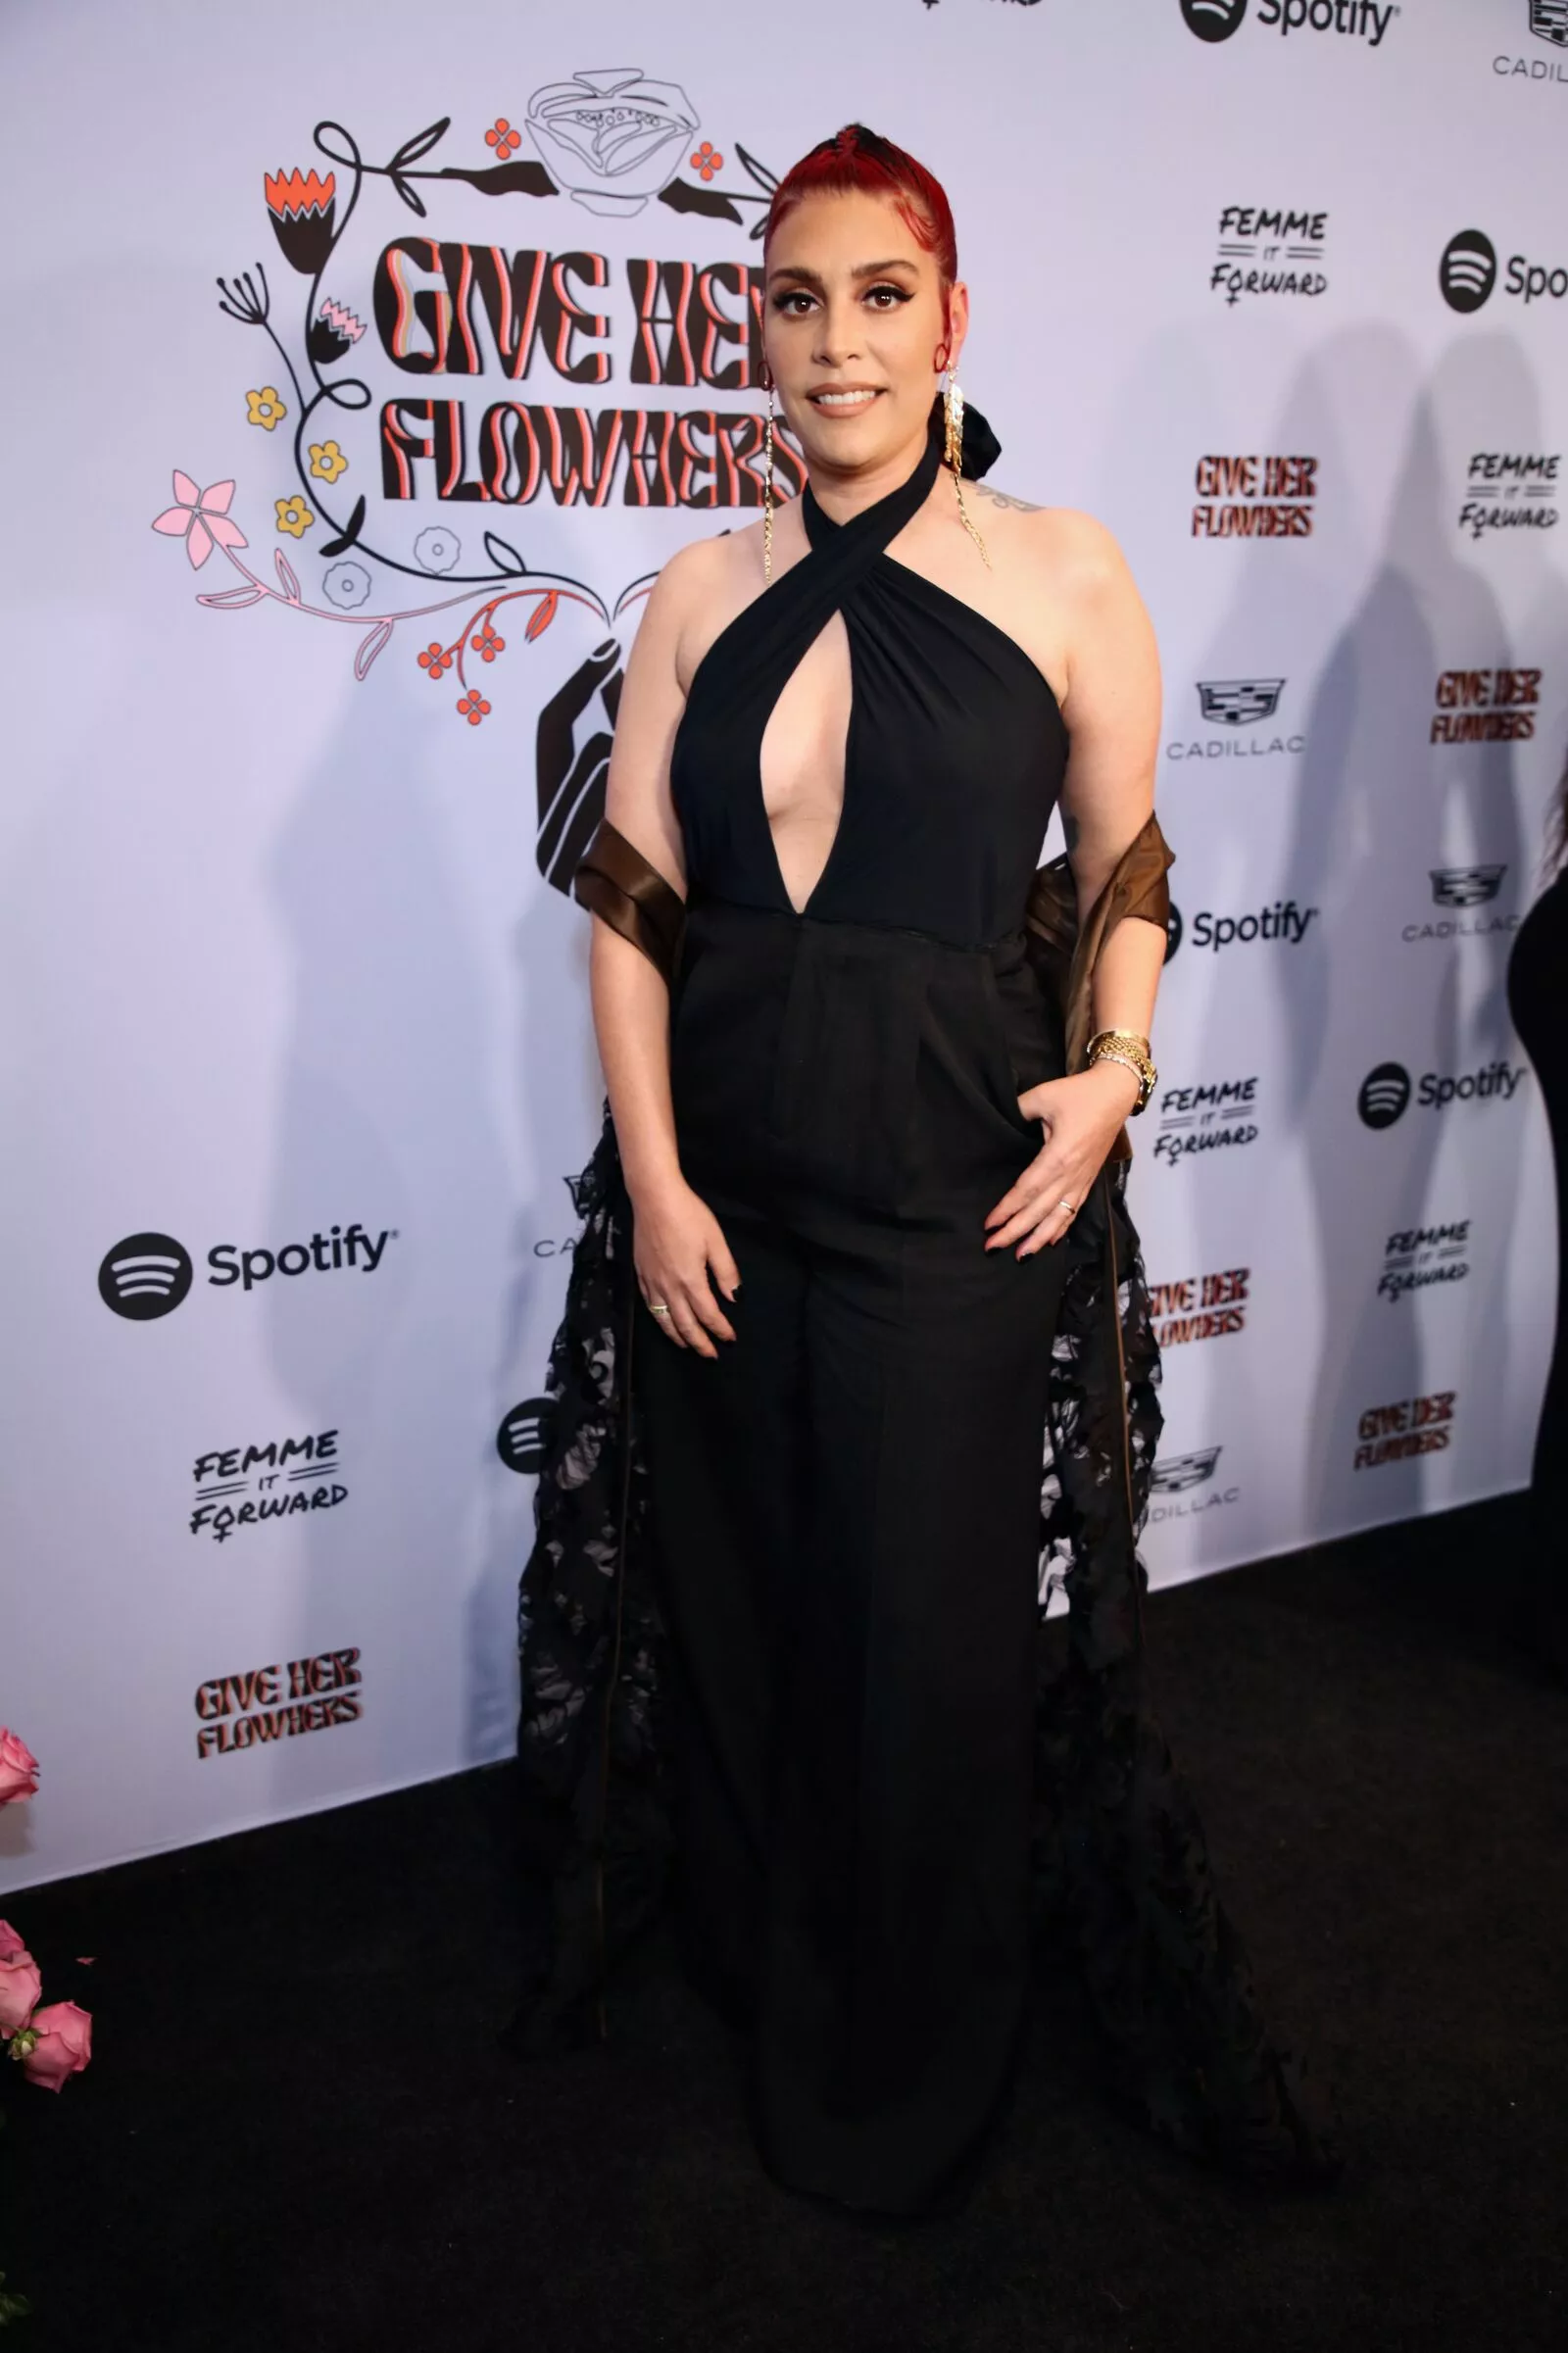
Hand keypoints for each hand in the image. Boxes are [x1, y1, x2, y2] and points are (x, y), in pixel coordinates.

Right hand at [630, 1172, 739, 1356]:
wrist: (653, 1197)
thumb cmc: (688, 1215)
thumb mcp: (715, 1241)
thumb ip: (726, 1272)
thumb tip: (734, 1298)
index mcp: (690, 1280)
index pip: (708, 1314)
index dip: (720, 1329)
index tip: (730, 1339)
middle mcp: (669, 1287)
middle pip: (685, 1324)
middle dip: (699, 1343)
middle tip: (711, 1355)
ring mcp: (651, 1282)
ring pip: (664, 1320)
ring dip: (677, 1337)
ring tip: (688, 1346)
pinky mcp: (640, 1274)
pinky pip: (649, 1305)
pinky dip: (659, 1320)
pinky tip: (664, 1321)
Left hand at [983, 1059, 1140, 1257]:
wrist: (1116, 1092)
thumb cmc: (1080, 1093)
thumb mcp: (1042, 1096)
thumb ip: (1018, 1111)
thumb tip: (1001, 1122)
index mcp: (1059, 1156)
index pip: (1027, 1190)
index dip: (1007, 1209)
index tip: (989, 1224)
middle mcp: (1072, 1174)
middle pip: (1040, 1210)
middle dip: (1016, 1231)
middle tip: (993, 1247)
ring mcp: (1083, 1179)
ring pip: (1059, 1217)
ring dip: (1039, 1238)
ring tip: (1021, 1255)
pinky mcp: (1089, 1179)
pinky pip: (1074, 1210)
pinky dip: (1062, 1228)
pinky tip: (1050, 1242)